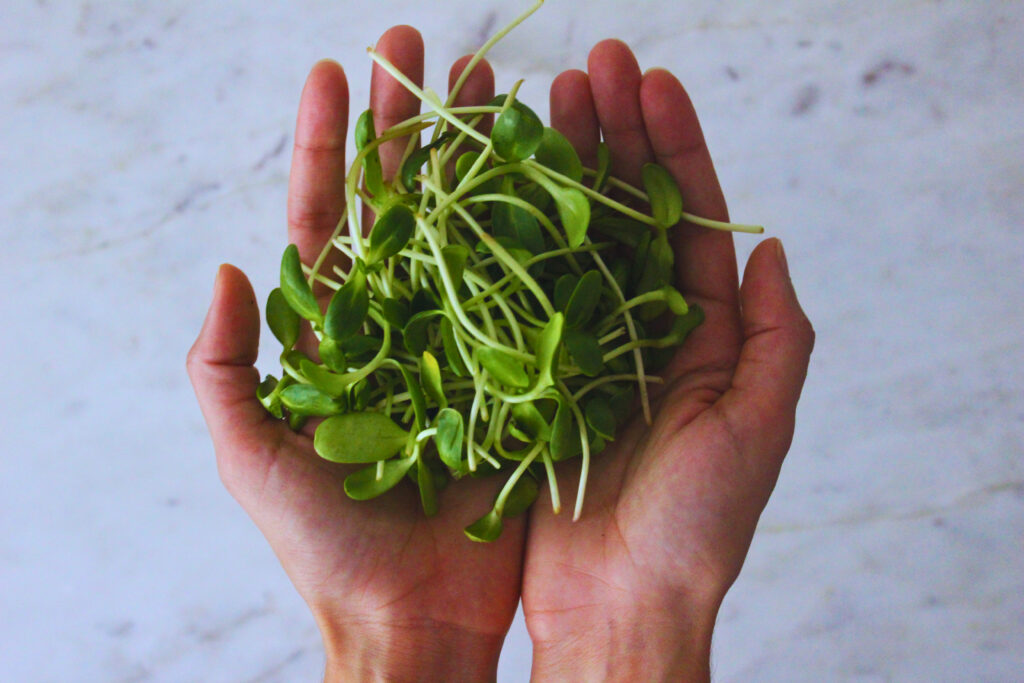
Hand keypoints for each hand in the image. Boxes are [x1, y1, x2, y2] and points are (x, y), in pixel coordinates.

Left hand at [187, 27, 521, 681]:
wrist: (414, 613)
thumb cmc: (328, 546)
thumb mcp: (254, 458)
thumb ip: (225, 369)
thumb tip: (226, 268)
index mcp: (335, 328)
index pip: (329, 214)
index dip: (330, 141)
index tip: (339, 67)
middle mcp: (401, 319)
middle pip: (404, 203)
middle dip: (410, 123)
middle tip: (426, 46)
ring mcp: (462, 338)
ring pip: (472, 231)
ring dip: (479, 158)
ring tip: (494, 87)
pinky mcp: (514, 370)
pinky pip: (528, 289)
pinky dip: (539, 230)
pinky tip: (551, 174)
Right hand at [520, 41, 814, 680]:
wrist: (618, 607)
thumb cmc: (694, 529)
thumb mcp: (757, 427)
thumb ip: (777, 334)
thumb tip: (768, 243)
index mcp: (700, 334)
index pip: (687, 219)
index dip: (673, 147)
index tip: (650, 79)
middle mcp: (639, 330)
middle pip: (625, 213)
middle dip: (614, 136)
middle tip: (591, 65)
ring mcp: (577, 348)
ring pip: (567, 241)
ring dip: (559, 170)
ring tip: (544, 100)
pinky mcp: (524, 376)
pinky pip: (516, 295)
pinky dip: (508, 240)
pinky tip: (493, 186)